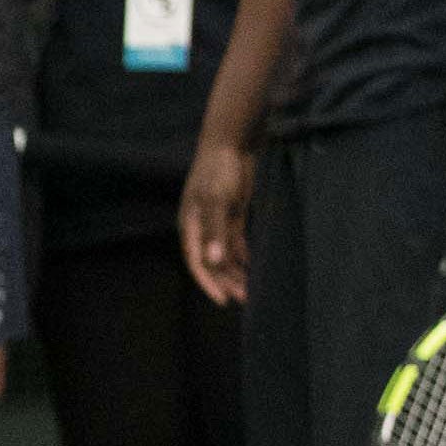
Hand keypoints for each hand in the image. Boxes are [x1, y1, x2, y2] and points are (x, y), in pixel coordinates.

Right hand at [179, 138, 253, 304]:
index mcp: (191, 226)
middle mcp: (202, 228)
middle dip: (226, 281)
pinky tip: (254, 268)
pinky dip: (243, 257)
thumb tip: (213, 261)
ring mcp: (217, 222)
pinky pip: (235, 244)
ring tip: (252, 289)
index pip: (197, 262)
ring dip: (236, 272)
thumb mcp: (216, 200)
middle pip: (212, 262)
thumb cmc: (219, 171)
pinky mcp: (231, 216)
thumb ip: (215, 231)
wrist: (231, 144)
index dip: (208, 282)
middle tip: (246, 298)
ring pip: (224, 255)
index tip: (223, 300)